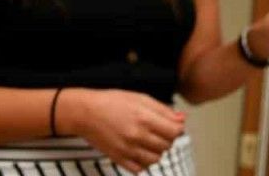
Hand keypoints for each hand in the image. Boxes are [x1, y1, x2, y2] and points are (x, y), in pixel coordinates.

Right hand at [57, 88, 184, 172]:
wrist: (86, 113)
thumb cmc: (114, 102)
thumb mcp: (141, 98)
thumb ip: (164, 110)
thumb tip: (182, 119)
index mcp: (145, 119)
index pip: (175, 131)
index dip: (177, 128)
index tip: (171, 125)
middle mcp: (137, 136)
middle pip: (167, 145)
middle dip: (167, 138)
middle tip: (159, 131)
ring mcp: (127, 149)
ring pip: (156, 159)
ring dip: (157, 151)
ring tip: (149, 141)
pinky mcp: (118, 159)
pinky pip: (140, 169)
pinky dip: (144, 162)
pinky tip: (140, 151)